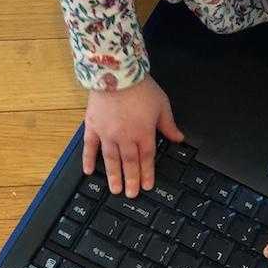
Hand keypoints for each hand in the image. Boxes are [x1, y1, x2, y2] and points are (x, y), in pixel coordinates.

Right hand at [82, 74, 183, 196]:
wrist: (116, 72)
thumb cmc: (140, 87)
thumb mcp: (162, 106)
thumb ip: (169, 125)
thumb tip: (178, 138)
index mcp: (143, 132)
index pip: (146, 157)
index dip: (147, 173)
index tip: (147, 185)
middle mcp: (124, 137)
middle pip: (129, 162)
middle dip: (131, 180)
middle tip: (131, 194)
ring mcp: (107, 133)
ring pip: (111, 159)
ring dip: (113, 175)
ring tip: (114, 189)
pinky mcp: (92, 126)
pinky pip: (89, 146)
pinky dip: (89, 159)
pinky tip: (89, 171)